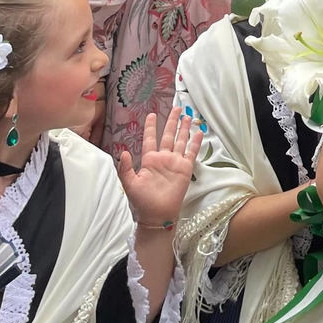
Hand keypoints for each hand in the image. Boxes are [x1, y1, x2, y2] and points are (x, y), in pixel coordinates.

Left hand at [117, 108, 201, 227]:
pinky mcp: (185, 168)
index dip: (151, 127)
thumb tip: (123, 152)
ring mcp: (175, 162)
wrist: (157, 214)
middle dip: (171, 122)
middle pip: (168, 135)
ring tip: (187, 116)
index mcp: (149, 159)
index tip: (151, 114)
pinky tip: (199, 132)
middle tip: (176, 108)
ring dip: (184, 128)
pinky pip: (191, 152)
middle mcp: (163, 157)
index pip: (150, 138)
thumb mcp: (129, 184)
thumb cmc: (142, 201)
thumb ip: (125, 168)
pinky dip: (196, 142)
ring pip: (180, 140)